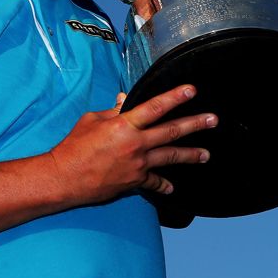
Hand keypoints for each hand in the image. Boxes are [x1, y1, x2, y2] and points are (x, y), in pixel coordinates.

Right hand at [48, 85, 216, 202]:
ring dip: (190, 155)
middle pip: (171, 131)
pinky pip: (154, 182)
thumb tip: (124, 101)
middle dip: (195, 124)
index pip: (155, 107)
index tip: (191, 90)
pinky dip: (163, 184)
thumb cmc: (73, 147)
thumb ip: (112, 112)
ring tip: (206, 154)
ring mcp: (137, 164)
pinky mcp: (134, 182)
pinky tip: (172, 187)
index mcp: (124, 125)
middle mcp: (135, 144)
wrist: (64, 178)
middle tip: (213, 120)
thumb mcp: (91, 121)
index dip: (175, 97)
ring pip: (170, 156)